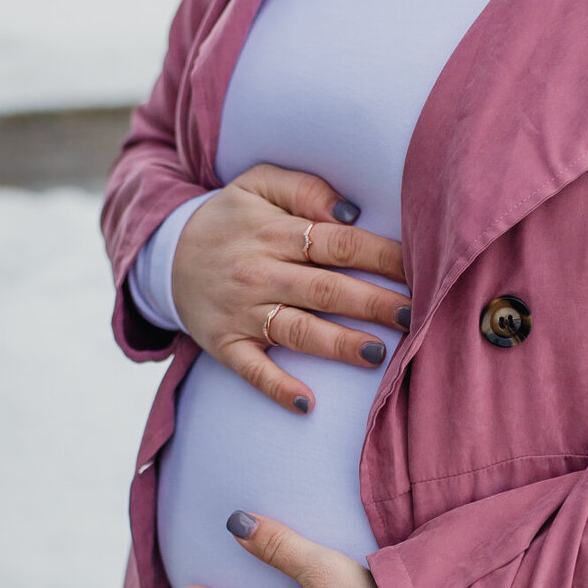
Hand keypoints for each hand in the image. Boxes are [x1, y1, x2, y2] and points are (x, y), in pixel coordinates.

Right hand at [171, 163, 409, 416]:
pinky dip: (278, 388)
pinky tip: (307, 403)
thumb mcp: (257, 184)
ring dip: (339, 344)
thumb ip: (305, 189)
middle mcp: (260, 273)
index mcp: (274, 232)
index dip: (382, 257)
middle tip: (415, 317)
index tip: (421, 268)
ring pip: (298, 330)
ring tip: (379, 353)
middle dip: (375, 303)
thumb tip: (353, 212)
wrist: (166, 254)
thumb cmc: (230, 220)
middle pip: (327, 289)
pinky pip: (253, 370)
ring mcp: (242, 312)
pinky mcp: (225, 345)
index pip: (339, 243)